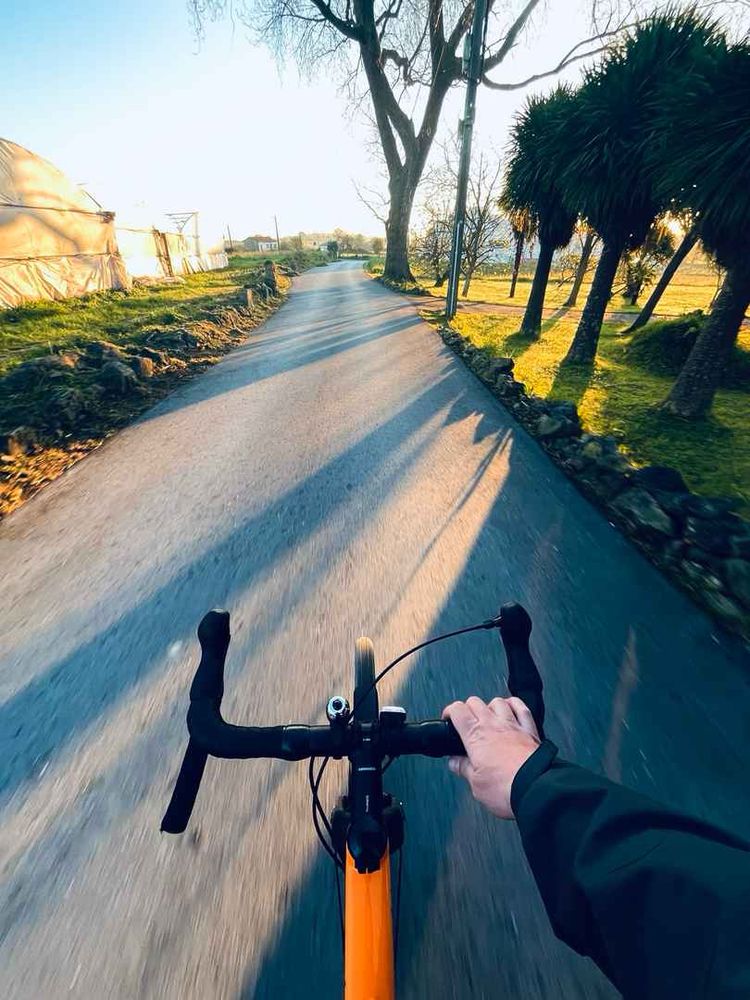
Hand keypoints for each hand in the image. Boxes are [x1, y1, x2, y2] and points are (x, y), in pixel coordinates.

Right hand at [442, 696, 540, 818]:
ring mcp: (512, 725)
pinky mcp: (530, 730)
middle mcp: (493, 725)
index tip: (448, 719)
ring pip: (497, 701)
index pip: (457, 710)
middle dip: (467, 708)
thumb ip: (464, 769)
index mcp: (475, 735)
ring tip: (487, 716)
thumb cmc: (506, 788)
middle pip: (475, 702)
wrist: (535, 789)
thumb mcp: (476, 784)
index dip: (449, 711)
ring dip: (489, 706)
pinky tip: (511, 709)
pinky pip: (521, 708)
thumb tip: (455, 763)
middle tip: (465, 721)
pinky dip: (514, 704)